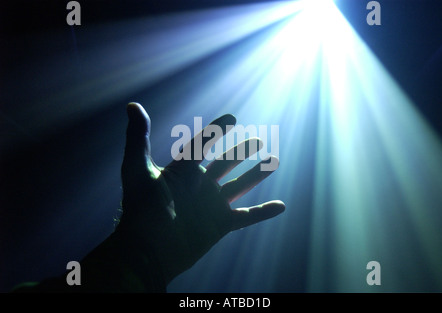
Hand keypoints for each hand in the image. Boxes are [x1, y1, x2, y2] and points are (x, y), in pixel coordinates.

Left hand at [117, 102, 284, 284]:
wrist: (148, 250)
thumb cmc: (140, 210)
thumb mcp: (137, 169)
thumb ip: (137, 137)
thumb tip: (132, 106)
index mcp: (183, 170)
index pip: (203, 144)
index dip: (216, 130)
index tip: (231, 118)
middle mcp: (200, 185)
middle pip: (226, 163)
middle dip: (242, 151)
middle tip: (258, 140)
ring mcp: (212, 205)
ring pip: (240, 185)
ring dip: (257, 174)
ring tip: (273, 161)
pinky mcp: (220, 224)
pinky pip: (247, 216)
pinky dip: (264, 212)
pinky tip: (281, 206)